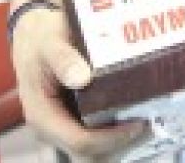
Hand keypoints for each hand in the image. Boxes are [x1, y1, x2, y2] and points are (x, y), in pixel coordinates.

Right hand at [9, 3, 146, 159]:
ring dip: (122, 142)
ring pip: (97, 153)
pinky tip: (137, 115)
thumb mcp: (48, 41)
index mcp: (42, 115)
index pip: (80, 142)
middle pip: (91, 155)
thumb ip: (63, 58)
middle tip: (150, 125)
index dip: (111, 138)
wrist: (34, 33)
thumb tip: (82, 78)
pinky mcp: (77, 121)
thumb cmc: (40, 37)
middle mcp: (53, 128)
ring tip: (148, 121)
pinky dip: (119, 133)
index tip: (139, 123)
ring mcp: (65, 127)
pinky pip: (99, 139)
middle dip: (121, 145)